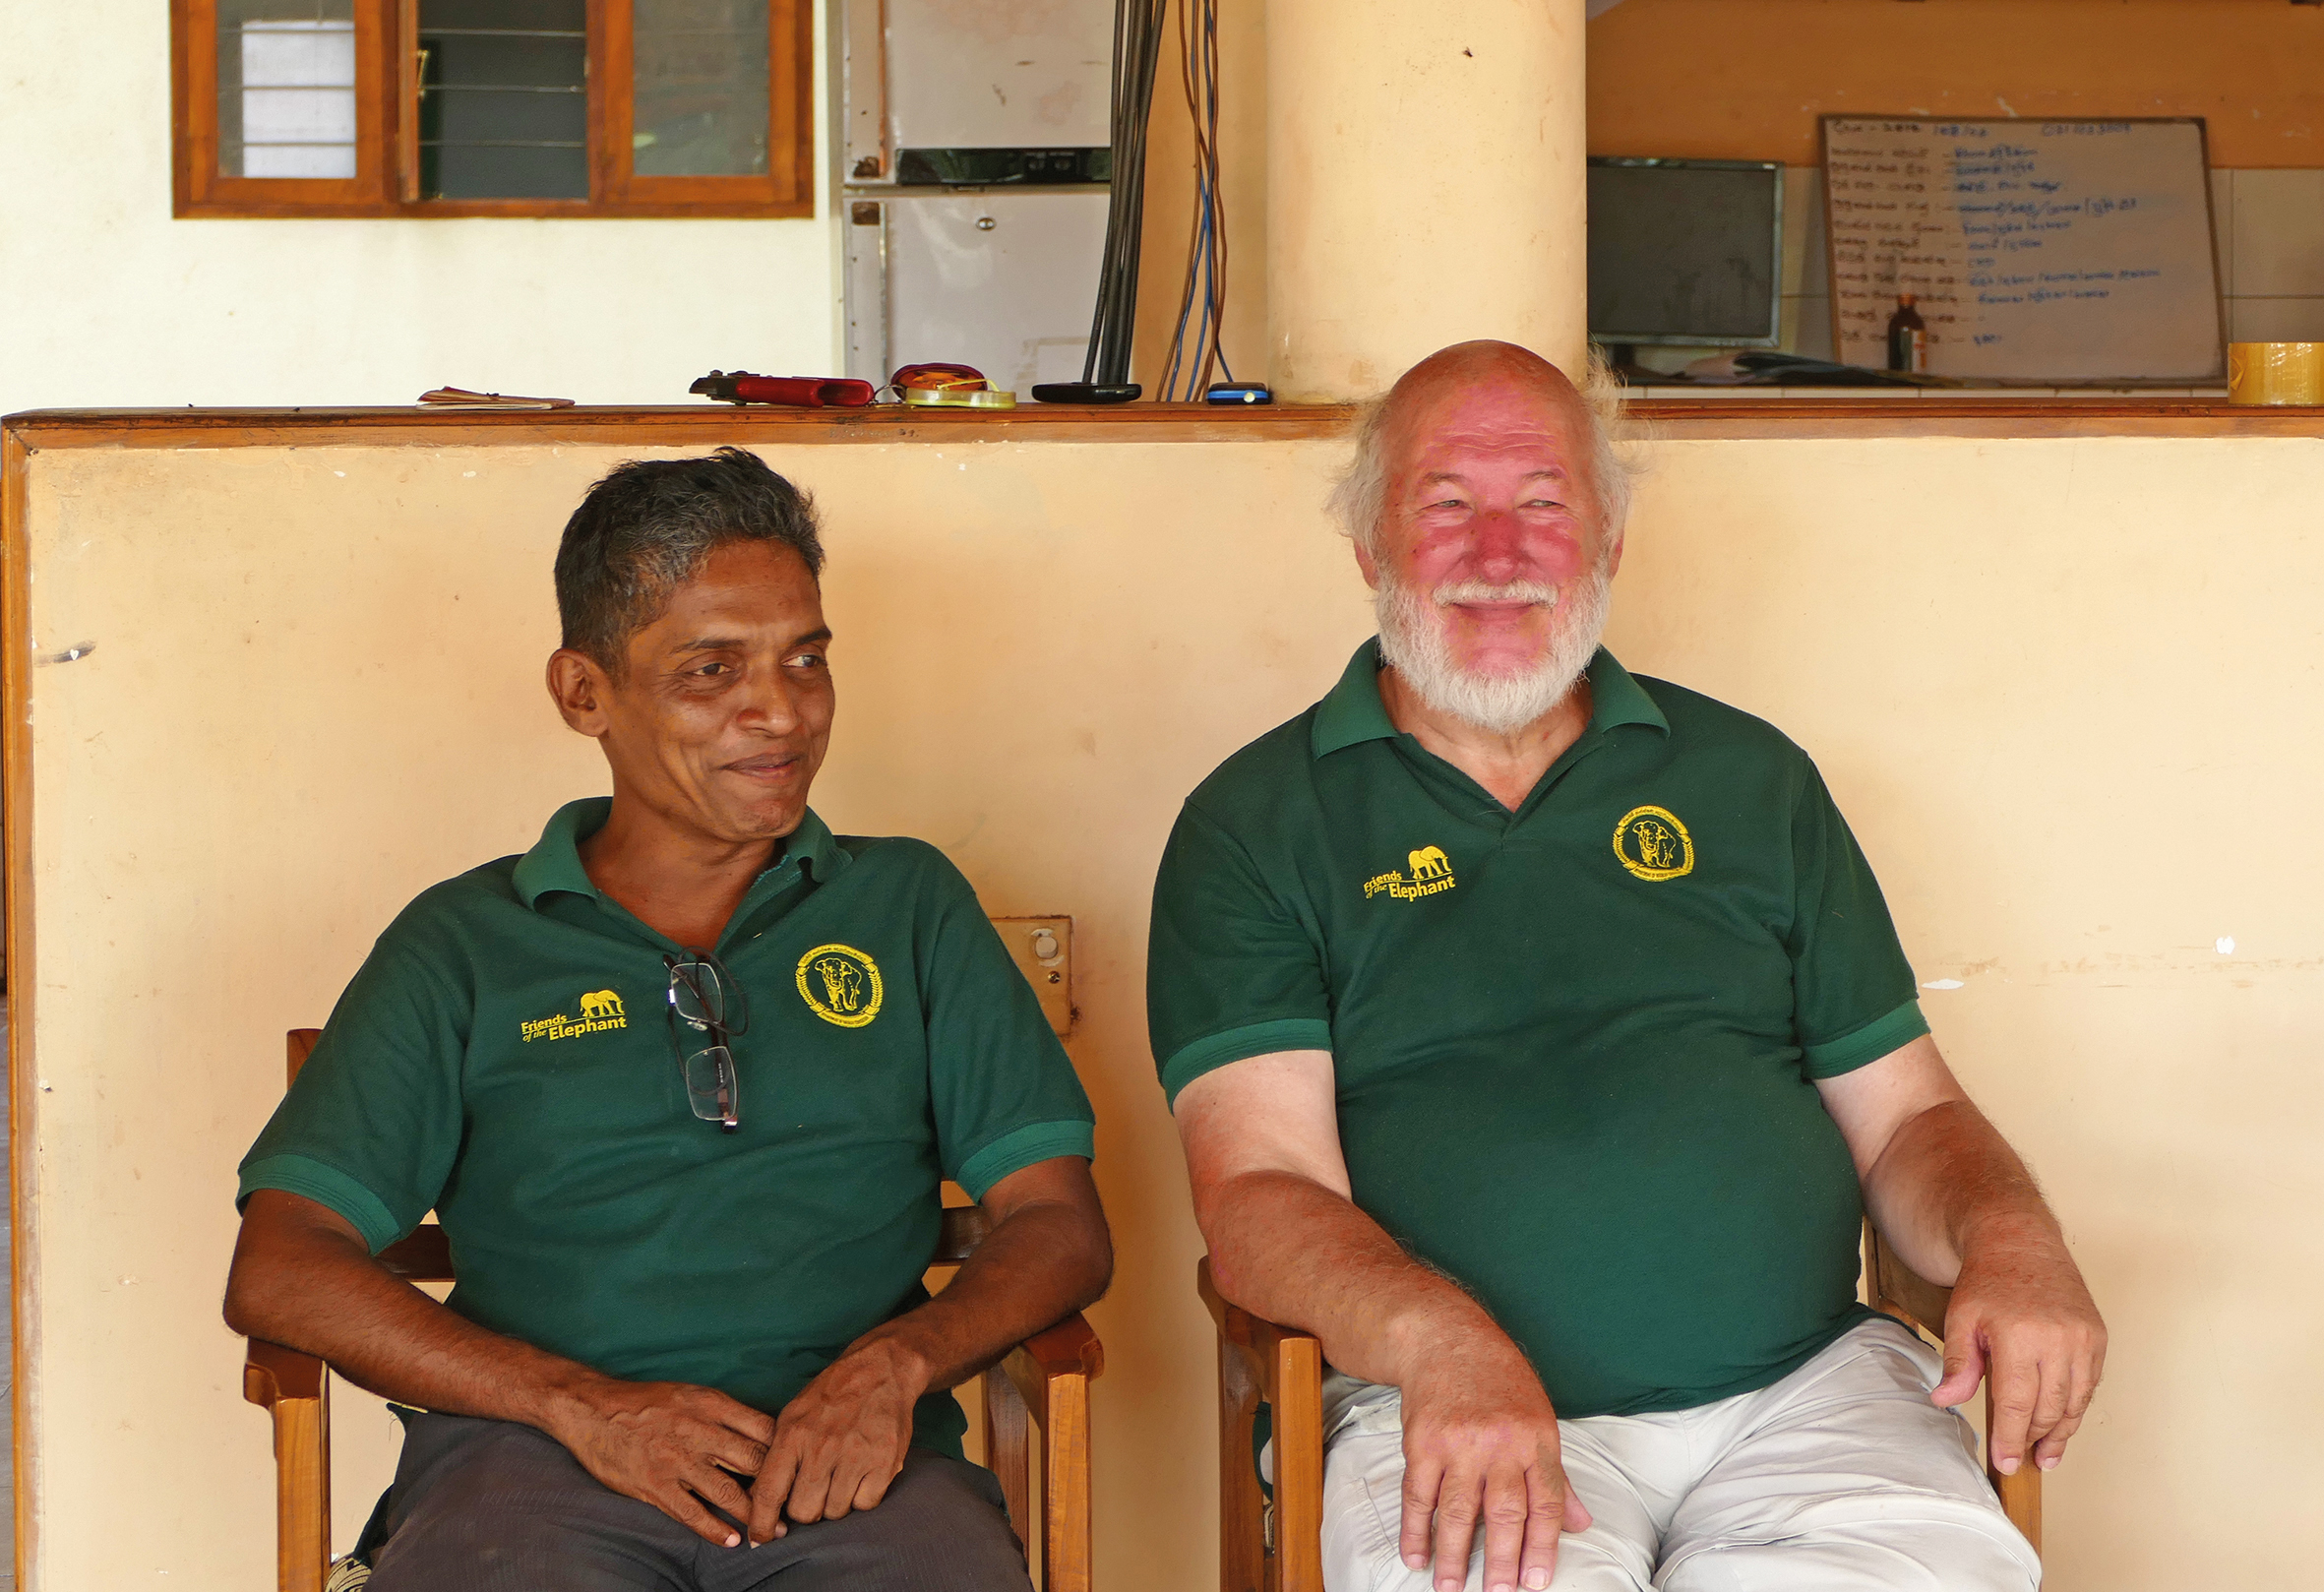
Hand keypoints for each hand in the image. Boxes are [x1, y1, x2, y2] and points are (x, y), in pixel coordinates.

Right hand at [549, 1377, 776, 1547]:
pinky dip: (714, 1530)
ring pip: (728, 1493)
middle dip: (778, 1487)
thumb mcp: (692, 1394)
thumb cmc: (647, 1402)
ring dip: (753, 1516)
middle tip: (792, 1506)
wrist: (594, 1410)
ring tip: (770, 1532)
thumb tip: (763, 1434)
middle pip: (754, 1462)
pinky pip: (691, 1513)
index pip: (764, 1428)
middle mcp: (699, 1432)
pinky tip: (730, 1540)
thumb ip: (725, 1414)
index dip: (786, 1451)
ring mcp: (677, 1461)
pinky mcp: (655, 1485)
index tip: (797, 1468)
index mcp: (712, 1405)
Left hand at [746, 1333, 927, 1543]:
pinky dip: (862, 1497)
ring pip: (836, 1511)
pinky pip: (866, 1504)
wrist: (881, 1369)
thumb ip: (776, 1456)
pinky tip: (862, 1475)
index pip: (769, 1492)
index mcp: (793, 1434)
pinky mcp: (885, 1462)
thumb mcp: (793, 1415)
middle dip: (806, 1511)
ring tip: (840, 1477)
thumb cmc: (832, 1396)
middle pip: (804, 1512)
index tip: (760, 1539)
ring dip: (835, 1502)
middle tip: (813, 1493)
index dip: (761, 1523)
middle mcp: (823, 1447)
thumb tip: (757, 1499)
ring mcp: (856, 1456)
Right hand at [1397, 1327, 1592, 1591]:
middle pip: (1504, 1513)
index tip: (1536, 1582)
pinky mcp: (1422, 1442)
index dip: (1542, 1547)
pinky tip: (1416, 1554)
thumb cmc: (1499, 1380)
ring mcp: (1459, 1443)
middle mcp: (1500, 1443)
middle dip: (1503, 1560)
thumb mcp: (1539, 1418)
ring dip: (1454, 1555)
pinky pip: (1418, 1495)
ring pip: (1459, 1511)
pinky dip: (1415, 1528)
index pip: (1545, 1503)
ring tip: (1452, 1587)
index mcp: (1536, 1439)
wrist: (1446, 1338)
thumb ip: (1556, 1476)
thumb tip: (1578, 1523)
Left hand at [1930, 1217, 2106, 1475]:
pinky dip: (2075, 1407)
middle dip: (2033, 1438)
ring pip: (2075, 1402)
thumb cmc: (1986, 1281)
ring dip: (2060, 1432)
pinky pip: (2089, 1384)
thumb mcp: (1960, 1318)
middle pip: (2048, 1408)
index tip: (2006, 1463)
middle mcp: (2058, 1339)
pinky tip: (2061, 1422)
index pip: (2016, 1403)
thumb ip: (1957, 1364)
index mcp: (2019, 1336)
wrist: (2020, 1241)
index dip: (2010, 1438)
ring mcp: (2083, 1338)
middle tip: (2021, 1459)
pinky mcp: (2097, 1336)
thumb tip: (1945, 1401)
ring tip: (2045, 1455)